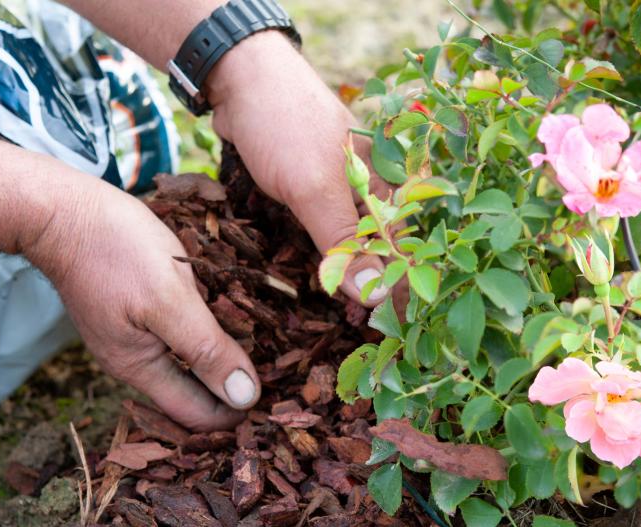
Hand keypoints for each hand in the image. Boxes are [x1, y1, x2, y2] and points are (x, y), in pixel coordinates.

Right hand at [26, 180, 260, 430]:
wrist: (60, 209)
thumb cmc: (115, 250)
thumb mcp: (170, 299)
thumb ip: (206, 350)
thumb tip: (245, 398)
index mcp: (141, 368)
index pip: (197, 415)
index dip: (236, 413)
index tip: (276, 398)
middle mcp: (133, 361)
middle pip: (192, 393)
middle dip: (231, 389)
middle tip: (279, 372)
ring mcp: (129, 335)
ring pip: (185, 364)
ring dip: (219, 359)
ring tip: (264, 345)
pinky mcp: (131, 311)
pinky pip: (174, 335)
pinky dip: (202, 334)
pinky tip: (227, 317)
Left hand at [207, 32, 391, 303]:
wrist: (237, 79)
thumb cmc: (285, 126)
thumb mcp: (315, 189)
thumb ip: (344, 243)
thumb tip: (377, 297)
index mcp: (386, 184)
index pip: (404, 246)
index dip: (400, 287)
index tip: (394, 330)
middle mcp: (368, 188)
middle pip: (378, 249)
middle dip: (371, 288)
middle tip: (362, 332)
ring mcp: (337, 188)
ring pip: (347, 242)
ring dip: (344, 276)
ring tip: (341, 317)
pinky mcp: (308, 190)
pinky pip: (320, 231)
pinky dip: (318, 256)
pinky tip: (314, 281)